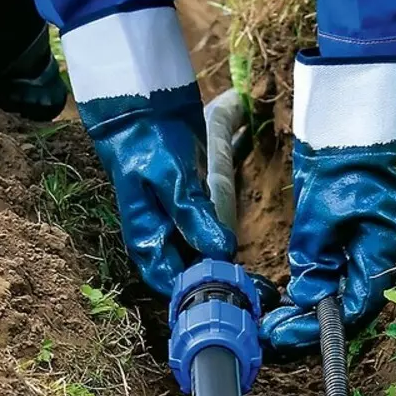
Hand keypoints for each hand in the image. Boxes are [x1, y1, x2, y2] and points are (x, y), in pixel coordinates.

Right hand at [79, 84, 234, 295]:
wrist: (145, 103)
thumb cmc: (147, 141)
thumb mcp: (171, 179)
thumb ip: (193, 216)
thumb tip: (220, 252)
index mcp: (145, 236)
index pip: (167, 280)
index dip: (194, 291)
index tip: (227, 292)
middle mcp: (159, 234)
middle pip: (186, 271)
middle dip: (214, 278)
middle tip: (250, 284)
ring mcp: (174, 220)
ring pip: (199, 253)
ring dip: (220, 260)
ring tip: (251, 269)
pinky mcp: (189, 204)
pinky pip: (206, 232)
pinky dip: (221, 239)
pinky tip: (240, 241)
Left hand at [261, 52, 395, 355]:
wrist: (348, 131)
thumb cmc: (340, 168)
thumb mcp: (320, 218)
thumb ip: (314, 260)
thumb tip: (308, 298)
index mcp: (380, 255)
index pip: (353, 309)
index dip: (318, 328)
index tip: (284, 334)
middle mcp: (379, 259)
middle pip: (346, 308)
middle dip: (308, 325)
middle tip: (271, 333)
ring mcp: (367, 251)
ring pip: (339, 296)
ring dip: (307, 311)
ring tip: (273, 321)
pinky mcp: (353, 242)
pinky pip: (335, 278)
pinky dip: (312, 291)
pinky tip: (287, 298)